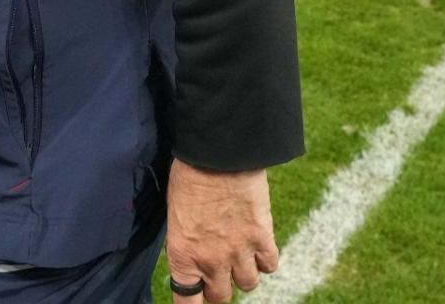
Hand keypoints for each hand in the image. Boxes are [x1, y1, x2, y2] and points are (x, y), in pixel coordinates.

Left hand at [165, 160, 277, 301]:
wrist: (217, 155)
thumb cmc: (188, 177)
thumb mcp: (175, 215)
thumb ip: (185, 241)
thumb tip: (191, 252)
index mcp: (182, 256)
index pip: (187, 302)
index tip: (198, 300)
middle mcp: (211, 261)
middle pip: (220, 297)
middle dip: (219, 288)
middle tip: (219, 273)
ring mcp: (239, 252)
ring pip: (248, 285)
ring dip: (244, 273)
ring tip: (241, 257)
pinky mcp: (262, 238)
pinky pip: (269, 265)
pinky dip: (265, 259)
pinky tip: (259, 246)